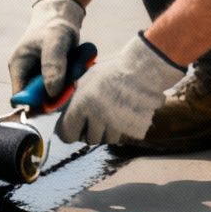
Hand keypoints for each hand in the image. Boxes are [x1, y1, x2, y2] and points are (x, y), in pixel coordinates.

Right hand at [8, 0, 85, 95]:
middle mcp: (26, 76)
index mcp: (18, 68)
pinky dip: (72, 80)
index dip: (36, 104)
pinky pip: (62, 87)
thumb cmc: (54, 25)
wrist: (62, 15)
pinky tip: (77, 67)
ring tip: (75, 67)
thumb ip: (53, 65)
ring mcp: (39, 77)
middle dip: (57, 94)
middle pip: (39, 100)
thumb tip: (51, 93)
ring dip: (67, 86)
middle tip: (72, 79)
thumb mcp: (55, 41)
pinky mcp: (52, 77)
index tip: (57, 98)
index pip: (20, 99)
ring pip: (53, 95)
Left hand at [56, 34, 184, 144]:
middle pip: (89, 139)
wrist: (142, 71)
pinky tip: (123, 119)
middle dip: (91, 132)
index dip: (69, 133)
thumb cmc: (113, 71)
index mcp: (81, 105)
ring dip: (107, 133)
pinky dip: (120, 132)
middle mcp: (96, 118)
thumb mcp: (88, 79)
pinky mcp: (130, 129)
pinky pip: (121, 137)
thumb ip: (77, 95)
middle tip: (96, 122)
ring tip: (111, 118)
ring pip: (106, 140)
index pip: (68, 133)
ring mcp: (114, 125)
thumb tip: (68, 107)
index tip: (73, 130)